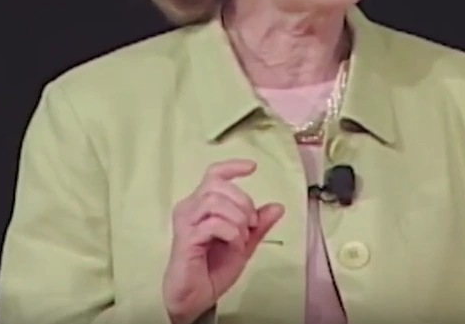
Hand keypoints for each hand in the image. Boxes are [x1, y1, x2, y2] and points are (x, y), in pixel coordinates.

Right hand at [161, 159, 284, 323]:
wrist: (195, 297)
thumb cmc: (213, 268)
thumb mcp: (243, 244)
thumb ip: (258, 226)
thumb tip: (278, 206)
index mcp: (201, 204)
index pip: (214, 174)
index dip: (232, 166)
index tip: (253, 167)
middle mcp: (189, 207)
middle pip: (217, 185)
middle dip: (242, 201)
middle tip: (252, 223)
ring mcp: (185, 221)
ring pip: (215, 201)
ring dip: (237, 218)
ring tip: (242, 237)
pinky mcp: (185, 237)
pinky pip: (213, 223)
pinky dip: (231, 232)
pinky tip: (235, 244)